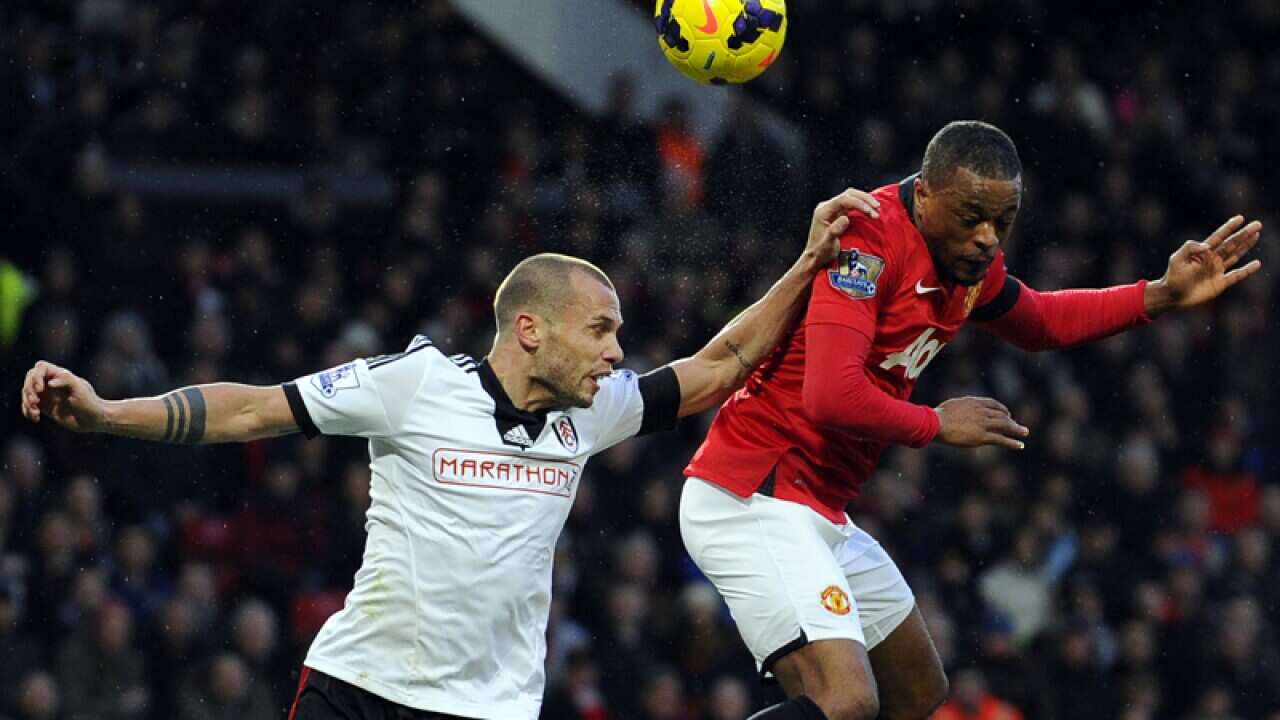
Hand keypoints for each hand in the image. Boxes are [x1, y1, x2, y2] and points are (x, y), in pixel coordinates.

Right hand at [20, 361, 106, 431]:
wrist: (93, 420)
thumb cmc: (89, 403)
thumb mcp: (80, 389)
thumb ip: (67, 380)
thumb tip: (50, 382)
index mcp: (60, 375)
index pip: (41, 367)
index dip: (36, 376)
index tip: (40, 389)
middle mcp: (51, 383)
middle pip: (30, 379)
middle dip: (29, 390)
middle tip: (35, 402)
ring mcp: (47, 395)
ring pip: (27, 393)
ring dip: (27, 403)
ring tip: (36, 413)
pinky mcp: (44, 406)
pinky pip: (28, 406)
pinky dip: (28, 412)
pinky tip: (36, 418)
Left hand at [803, 188, 880, 268]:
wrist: (816, 257)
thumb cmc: (821, 253)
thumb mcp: (827, 244)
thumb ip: (834, 231)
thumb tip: (846, 218)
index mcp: (823, 211)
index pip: (844, 200)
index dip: (859, 203)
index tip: (870, 212)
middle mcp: (827, 207)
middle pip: (849, 194)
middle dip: (865, 199)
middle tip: (877, 208)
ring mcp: (833, 209)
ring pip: (852, 197)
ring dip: (866, 202)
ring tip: (877, 210)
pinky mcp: (839, 213)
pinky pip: (853, 204)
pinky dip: (863, 206)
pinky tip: (871, 212)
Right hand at [934, 396, 1027, 449]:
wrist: (937, 423)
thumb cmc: (938, 415)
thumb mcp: (952, 405)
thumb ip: (961, 407)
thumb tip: (959, 410)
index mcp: (974, 402)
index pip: (993, 404)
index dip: (1001, 409)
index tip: (1006, 413)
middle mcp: (982, 411)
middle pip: (1001, 415)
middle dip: (1011, 420)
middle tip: (1018, 425)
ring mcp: (983, 424)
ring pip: (1005, 426)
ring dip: (1016, 429)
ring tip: (1025, 432)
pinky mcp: (982, 436)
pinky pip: (1001, 439)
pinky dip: (1012, 443)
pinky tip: (1020, 445)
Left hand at [1145, 215, 1262, 314]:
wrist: (1172, 296)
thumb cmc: (1173, 276)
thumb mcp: (1176, 259)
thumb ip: (1189, 248)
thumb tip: (1207, 246)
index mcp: (1202, 252)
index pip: (1219, 236)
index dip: (1229, 227)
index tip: (1240, 218)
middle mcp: (1212, 259)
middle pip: (1231, 244)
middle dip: (1244, 234)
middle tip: (1257, 224)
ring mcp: (1217, 270)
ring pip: (1236, 255)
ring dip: (1246, 246)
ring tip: (1256, 235)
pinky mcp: (1220, 283)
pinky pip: (1237, 275)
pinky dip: (1247, 270)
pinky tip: (1257, 264)